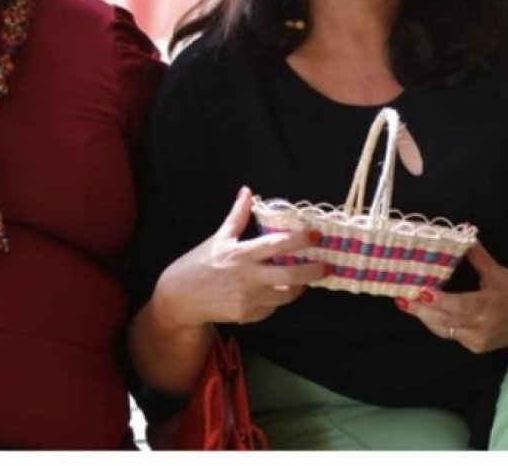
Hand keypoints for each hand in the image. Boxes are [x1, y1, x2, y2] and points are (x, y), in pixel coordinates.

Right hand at [154, 187, 327, 326]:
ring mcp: (248, 299)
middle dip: (312, 271)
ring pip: (285, 296)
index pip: (276, 245)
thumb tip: (247, 191)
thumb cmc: (200, 263)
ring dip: (298, 287)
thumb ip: (238, 216)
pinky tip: (275, 291)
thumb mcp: (219, 238)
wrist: (180, 297)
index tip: (316, 234)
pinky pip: (271, 308)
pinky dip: (277, 300)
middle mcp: (247, 277)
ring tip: (305, 279)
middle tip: (327, 266)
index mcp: (241, 254)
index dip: (298, 239)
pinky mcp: (247, 316)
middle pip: (289, 276)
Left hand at [394, 244, 507, 352]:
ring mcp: (478, 340)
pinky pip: (451, 334)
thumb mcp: (498, 272)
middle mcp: (482, 326)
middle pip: (445, 320)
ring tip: (406, 303)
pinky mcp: (476, 347)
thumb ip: (478, 256)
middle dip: (421, 309)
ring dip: (425, 316)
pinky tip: (425, 312)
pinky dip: (438, 323)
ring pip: (445, 329)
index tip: (420, 292)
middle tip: (401, 298)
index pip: (459, 305)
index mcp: (489, 305)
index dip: (439, 300)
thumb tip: (466, 231)